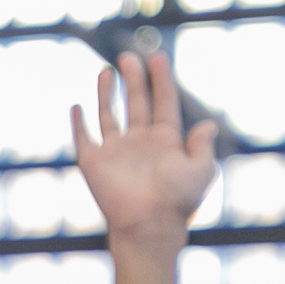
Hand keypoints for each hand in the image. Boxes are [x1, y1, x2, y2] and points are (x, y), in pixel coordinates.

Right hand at [72, 52, 217, 249]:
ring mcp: (116, 152)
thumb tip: (207, 125)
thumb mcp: (202, 170)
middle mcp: (140, 142)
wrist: (148, 226)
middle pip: (137, 102)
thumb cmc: (178, 201)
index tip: (158, 57)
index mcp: (166, 141)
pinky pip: (84, 138)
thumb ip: (203, 145)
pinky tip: (77, 107)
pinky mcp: (93, 163)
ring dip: (107, 93)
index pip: (163, 102)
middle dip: (134, 78)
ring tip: (106, 71)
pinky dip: (79, 123)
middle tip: (129, 57)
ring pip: (109, 115)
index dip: (161, 80)